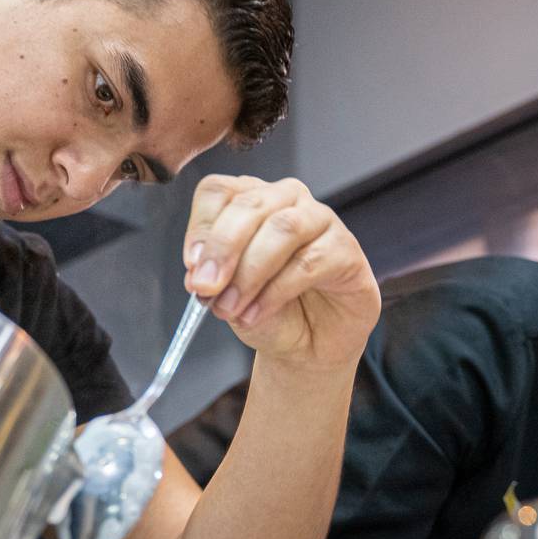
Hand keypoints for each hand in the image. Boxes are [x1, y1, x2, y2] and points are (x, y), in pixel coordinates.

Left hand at [181, 175, 379, 372]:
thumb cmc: (268, 310)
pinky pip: (310, 261)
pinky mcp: (346, 248)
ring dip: (249, 272)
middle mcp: (286, 200)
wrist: (306, 346)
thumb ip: (213, 278)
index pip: (219, 192)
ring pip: (282, 229)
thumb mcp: (227, 294)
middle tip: (205, 286)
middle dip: (223, 248)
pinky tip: (257, 313)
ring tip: (230, 308)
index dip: (202, 226)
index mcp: (251, 200)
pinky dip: (276, 291)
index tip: (191, 264)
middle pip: (250, 205)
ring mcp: (320, 219)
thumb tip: (199, 273)